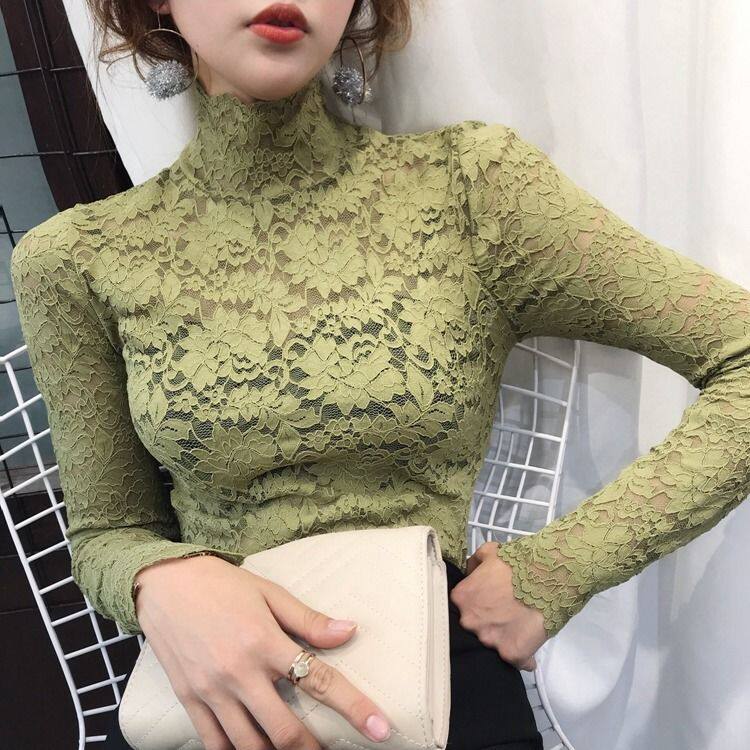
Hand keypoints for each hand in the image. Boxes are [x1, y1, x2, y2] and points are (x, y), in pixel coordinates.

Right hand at [134, 555, 391, 748]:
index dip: (354, 707)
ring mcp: (211, 691)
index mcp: (264, 641)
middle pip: (285, 730)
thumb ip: (308, 619)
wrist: (164, 583)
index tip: (381, 728)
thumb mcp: (269, 592)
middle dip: (314, 749)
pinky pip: (214, 744)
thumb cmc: (221, 584)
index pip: (318, 680)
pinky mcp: (189, 701)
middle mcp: (239, 672)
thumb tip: (349, 631)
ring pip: (250, 746)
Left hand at [448, 541, 548, 671]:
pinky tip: (528, 644)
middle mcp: (469, 621)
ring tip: (519, 627)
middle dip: (487, 623)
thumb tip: (470, 573)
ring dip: (503, 639)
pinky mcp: (511, 653)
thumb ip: (474, 563)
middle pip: (474, 628)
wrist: (547, 577)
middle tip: (503, 614)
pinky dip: (523, 657)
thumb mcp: (490, 552)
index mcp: (461, 598)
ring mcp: (489, 640)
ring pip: (493, 645)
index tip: (487, 603)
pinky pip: (516, 661)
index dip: (476, 606)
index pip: (461, 608)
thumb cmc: (518, 563)